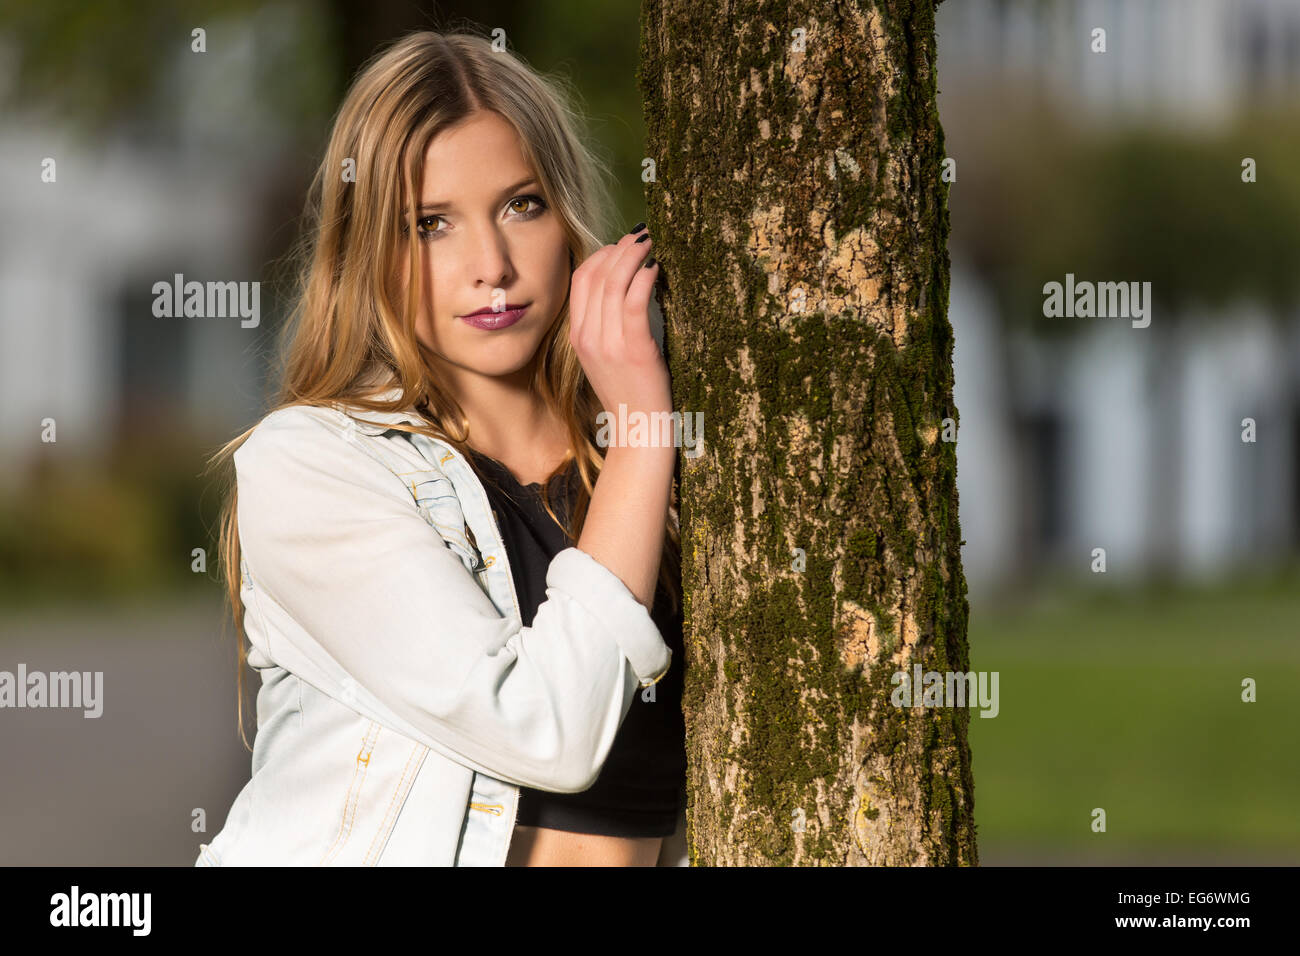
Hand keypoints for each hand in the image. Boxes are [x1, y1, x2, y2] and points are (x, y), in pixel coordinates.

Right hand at [568, 229, 670, 429]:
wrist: (639, 431)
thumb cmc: (632, 394)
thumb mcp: (607, 358)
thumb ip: (607, 326)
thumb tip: (625, 288)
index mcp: (578, 337)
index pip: (581, 281)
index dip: (601, 255)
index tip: (622, 245)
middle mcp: (588, 338)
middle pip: (596, 276)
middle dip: (619, 248)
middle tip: (642, 235)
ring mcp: (608, 344)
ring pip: (613, 284)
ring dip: (633, 256)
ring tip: (652, 242)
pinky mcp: (634, 351)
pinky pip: (634, 303)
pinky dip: (644, 278)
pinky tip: (657, 268)